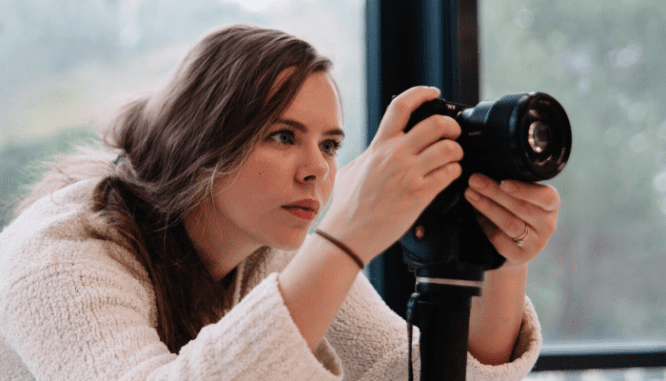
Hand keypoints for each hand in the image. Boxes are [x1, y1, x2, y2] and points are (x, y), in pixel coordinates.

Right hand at [317, 86, 462, 263]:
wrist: (347, 235)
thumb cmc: (347, 206)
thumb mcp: (351, 170)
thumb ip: (368, 155)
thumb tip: (375, 148)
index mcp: (379, 145)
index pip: (401, 106)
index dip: (421, 93)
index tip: (433, 92)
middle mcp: (394, 155)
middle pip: (435, 124)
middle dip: (451, 125)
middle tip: (453, 133)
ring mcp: (408, 174)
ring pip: (448, 148)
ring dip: (456, 152)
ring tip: (453, 158)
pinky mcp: (419, 195)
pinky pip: (449, 174)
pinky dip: (455, 173)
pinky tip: (448, 177)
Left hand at [463, 173, 560, 268]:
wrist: (511, 249)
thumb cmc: (514, 212)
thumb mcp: (521, 197)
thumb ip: (513, 184)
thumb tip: (489, 163)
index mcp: (551, 205)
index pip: (546, 197)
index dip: (525, 190)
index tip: (504, 183)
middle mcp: (548, 225)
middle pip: (521, 207)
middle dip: (494, 192)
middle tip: (474, 180)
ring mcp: (536, 243)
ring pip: (510, 223)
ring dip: (487, 206)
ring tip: (469, 193)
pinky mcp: (520, 257)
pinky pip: (500, 240)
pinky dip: (485, 225)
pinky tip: (475, 214)